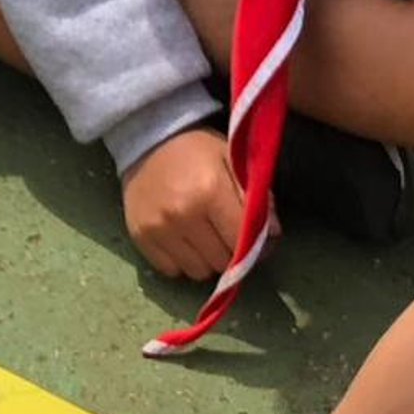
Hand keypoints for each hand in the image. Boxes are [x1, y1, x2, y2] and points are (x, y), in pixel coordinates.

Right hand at [121, 128, 247, 282]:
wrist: (146, 142)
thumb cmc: (196, 149)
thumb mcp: (231, 160)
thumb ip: (254, 195)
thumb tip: (272, 233)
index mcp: (210, 191)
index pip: (241, 239)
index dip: (256, 246)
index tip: (260, 244)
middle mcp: (183, 216)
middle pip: (220, 260)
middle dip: (231, 254)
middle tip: (231, 240)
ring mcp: (159, 230)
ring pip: (197, 271)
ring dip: (207, 261)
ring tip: (208, 242)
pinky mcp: (141, 239)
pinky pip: (171, 270)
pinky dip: (183, 263)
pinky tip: (185, 244)